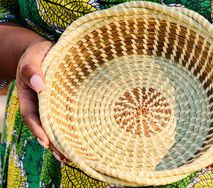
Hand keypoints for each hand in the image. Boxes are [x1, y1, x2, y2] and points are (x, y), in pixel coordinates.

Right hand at [16, 39, 66, 161]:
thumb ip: (32, 70)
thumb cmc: (37, 54)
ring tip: (73, 156)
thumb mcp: (31, 59)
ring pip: (56, 124)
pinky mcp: (63, 101)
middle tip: (64, 157)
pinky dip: (71, 127)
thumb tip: (40, 86)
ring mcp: (52, 103)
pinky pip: (66, 115)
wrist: (45, 51)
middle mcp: (40, 103)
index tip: (46, 141)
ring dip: (63, 139)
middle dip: (53, 142)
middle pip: (45, 125)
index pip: (31, 116)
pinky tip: (79, 138)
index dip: (38, 129)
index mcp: (29, 96)